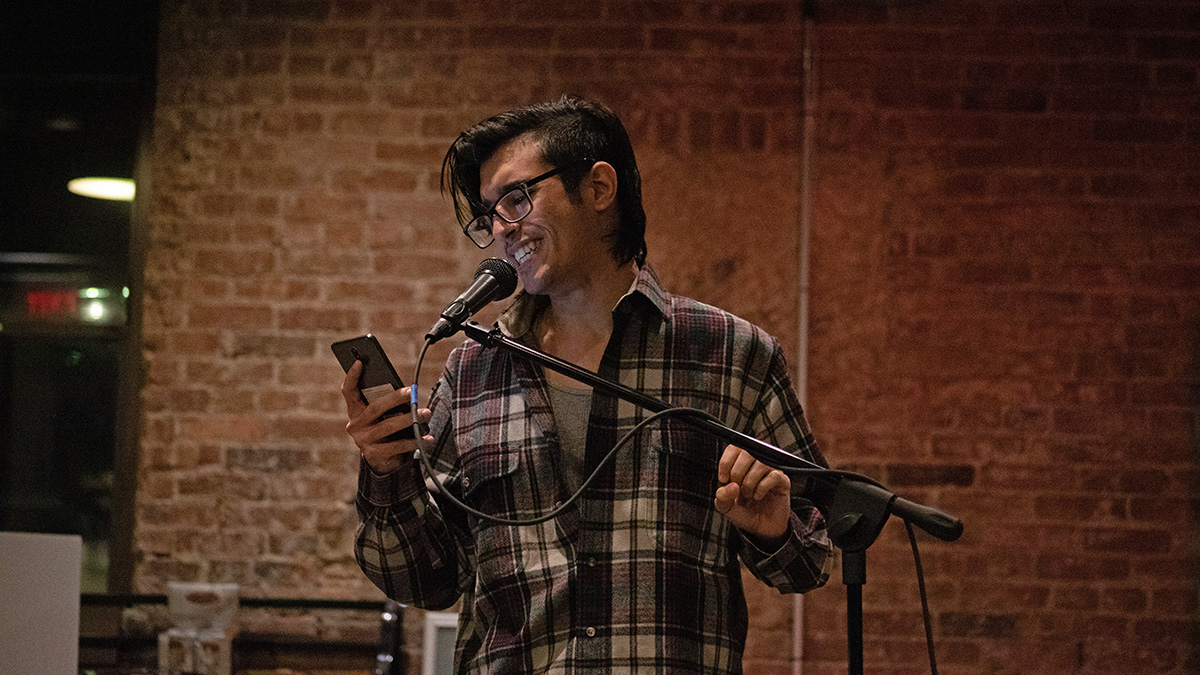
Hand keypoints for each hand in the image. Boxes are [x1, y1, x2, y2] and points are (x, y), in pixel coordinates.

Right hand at [341, 360, 432, 474]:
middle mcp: (355, 425)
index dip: (352, 377)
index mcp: (355, 411)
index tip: (359, 362)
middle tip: (412, 392)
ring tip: (426, 413)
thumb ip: (389, 404)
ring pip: (389, 426)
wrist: (383, 461)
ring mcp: (363, 440)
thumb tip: (409, 391)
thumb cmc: (386, 430)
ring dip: (410, 419)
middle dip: (395, 398)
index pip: (348, 391)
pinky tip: (427, 438)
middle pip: (376, 408)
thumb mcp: (383, 416)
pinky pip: (397, 445)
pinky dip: (414, 441)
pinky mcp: (374, 454)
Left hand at [714, 444, 791, 549]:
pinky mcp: (783, 481)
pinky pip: (774, 475)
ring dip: (750, 481)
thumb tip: (731, 485)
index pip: (734, 448)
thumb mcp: (726, 506)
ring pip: (761, 463)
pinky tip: (758, 496)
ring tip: (748, 494)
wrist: (761, 528)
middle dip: (737, 473)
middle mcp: (757, 463)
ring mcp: (771, 470)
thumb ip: (722, 496)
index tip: (724, 480)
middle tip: (738, 490)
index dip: (726, 463)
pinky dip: (762, 487)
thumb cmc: (744, 512)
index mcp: (741, 463)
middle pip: (747, 453)